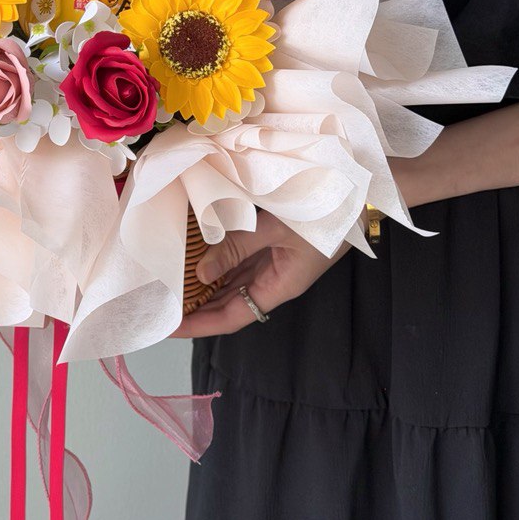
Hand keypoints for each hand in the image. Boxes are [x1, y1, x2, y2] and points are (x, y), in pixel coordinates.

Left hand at [172, 211, 348, 337]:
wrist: (359, 191)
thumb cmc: (324, 211)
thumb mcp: (277, 228)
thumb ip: (238, 248)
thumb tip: (200, 273)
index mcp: (279, 286)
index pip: (231, 318)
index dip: (198, 325)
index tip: (168, 328)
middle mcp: (274, 280)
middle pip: (228, 305)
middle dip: (195, 310)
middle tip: (159, 308)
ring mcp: (274, 262)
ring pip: (231, 284)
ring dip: (203, 288)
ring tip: (168, 288)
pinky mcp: (273, 244)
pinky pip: (239, 261)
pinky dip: (216, 263)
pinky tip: (193, 260)